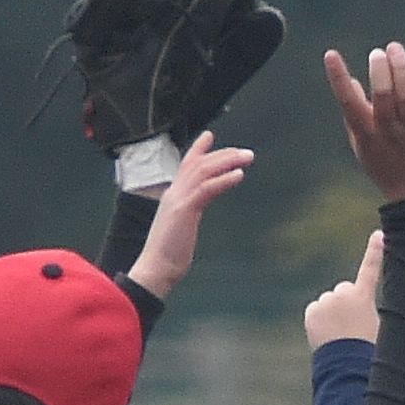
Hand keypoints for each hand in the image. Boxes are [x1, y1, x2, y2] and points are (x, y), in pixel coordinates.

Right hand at [125, 131, 252, 299]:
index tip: (210, 136)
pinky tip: (239, 175)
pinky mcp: (185, 210)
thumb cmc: (169, 254)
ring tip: (248, 158)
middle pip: (199, 164)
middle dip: (224, 155)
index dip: (198, 149)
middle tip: (247, 152)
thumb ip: (187, 214)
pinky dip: (224, 179)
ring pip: (204, 170)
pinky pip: (207, 188)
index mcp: (173, 197)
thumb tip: (193, 213)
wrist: (156, 268)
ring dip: (228, 162)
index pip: (185, 166)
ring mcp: (178, 200)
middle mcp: (174, 193)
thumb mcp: (180, 228)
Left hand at [303, 231, 383, 348]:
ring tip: (341, 336)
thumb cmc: (369, 352)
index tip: (381, 235)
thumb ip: (373, 311)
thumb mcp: (382, 328)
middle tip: (352, 327)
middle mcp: (343, 294)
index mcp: (363, 297)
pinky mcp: (312, 311)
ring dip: (333, 314)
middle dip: (347, 303)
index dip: (376, 251)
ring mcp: (325, 302)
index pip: (371, 269)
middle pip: (345, 291)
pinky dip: (321, 321)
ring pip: (330, 302)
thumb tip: (364, 312)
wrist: (346, 367)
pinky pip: (318, 312)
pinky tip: (328, 336)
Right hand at [324, 41, 404, 200]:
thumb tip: (351, 82)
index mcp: (367, 133)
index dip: (338, 78)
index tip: (331, 54)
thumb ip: (355, 115)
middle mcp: (390, 131)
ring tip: (394, 49)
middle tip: (378, 54)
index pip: (348, 103)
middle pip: (383, 95)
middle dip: (379, 69)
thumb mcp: (364, 146)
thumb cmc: (388, 169)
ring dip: (402, 69)